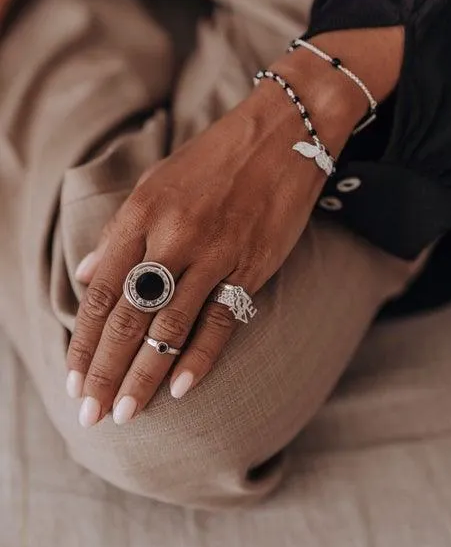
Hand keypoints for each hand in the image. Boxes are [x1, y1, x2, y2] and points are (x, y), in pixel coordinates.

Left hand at [66, 27, 402, 427]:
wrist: (283, 133)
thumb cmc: (213, 159)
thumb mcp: (153, 184)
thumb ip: (119, 233)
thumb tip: (85, 275)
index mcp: (141, 214)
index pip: (101, 292)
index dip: (83, 339)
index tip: (72, 379)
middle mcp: (172, 237)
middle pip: (129, 317)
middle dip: (105, 371)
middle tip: (89, 413)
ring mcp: (214, 253)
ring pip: (169, 327)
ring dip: (144, 376)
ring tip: (125, 414)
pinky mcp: (252, 265)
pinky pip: (221, 320)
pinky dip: (199, 357)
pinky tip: (180, 390)